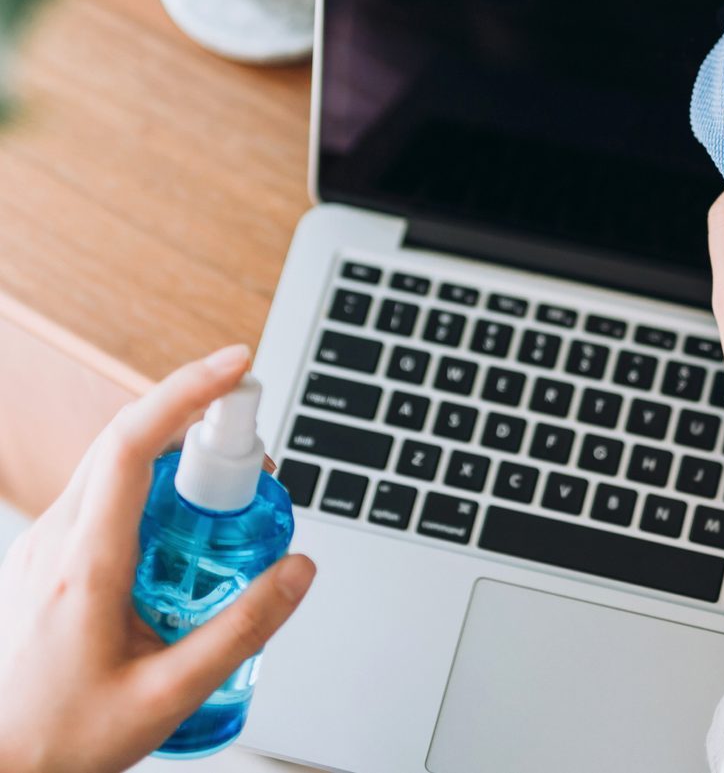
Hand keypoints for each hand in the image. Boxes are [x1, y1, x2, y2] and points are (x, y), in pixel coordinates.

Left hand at [0, 345, 315, 772]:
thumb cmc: (61, 741)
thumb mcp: (165, 698)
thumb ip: (241, 630)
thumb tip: (299, 568)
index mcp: (83, 564)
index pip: (134, 443)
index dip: (188, 390)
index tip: (238, 366)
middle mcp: (57, 538)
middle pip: (133, 441)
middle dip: (201, 422)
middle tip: (257, 457)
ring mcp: (47, 542)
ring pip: (121, 465)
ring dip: (182, 463)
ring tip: (231, 509)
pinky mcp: (50, 553)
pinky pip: (110, 494)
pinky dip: (159, 492)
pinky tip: (187, 542)